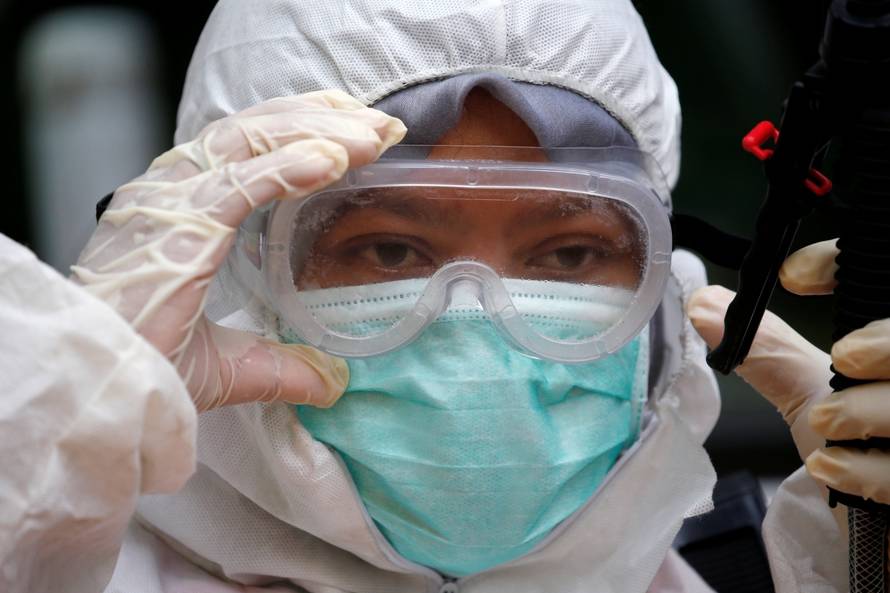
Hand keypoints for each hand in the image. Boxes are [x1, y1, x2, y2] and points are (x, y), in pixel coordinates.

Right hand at [71, 90, 405, 410]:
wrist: (95, 389)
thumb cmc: (143, 368)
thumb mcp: (228, 365)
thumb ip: (282, 365)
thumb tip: (333, 380)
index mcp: (181, 207)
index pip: (248, 147)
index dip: (305, 130)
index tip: (358, 132)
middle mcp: (172, 190)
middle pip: (256, 130)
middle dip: (324, 120)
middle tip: (382, 126)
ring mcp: (170, 200)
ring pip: (252, 141)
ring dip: (319, 132)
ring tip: (373, 136)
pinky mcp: (176, 222)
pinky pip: (241, 182)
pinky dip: (290, 166)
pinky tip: (335, 160)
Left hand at [687, 239, 889, 504]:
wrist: (876, 523)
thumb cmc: (858, 448)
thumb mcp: (813, 392)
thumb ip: (766, 348)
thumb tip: (703, 305)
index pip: (885, 281)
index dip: (839, 264)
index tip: (791, 275)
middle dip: (884, 344)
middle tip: (845, 357)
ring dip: (864, 410)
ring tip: (828, 424)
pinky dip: (863, 470)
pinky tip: (831, 471)